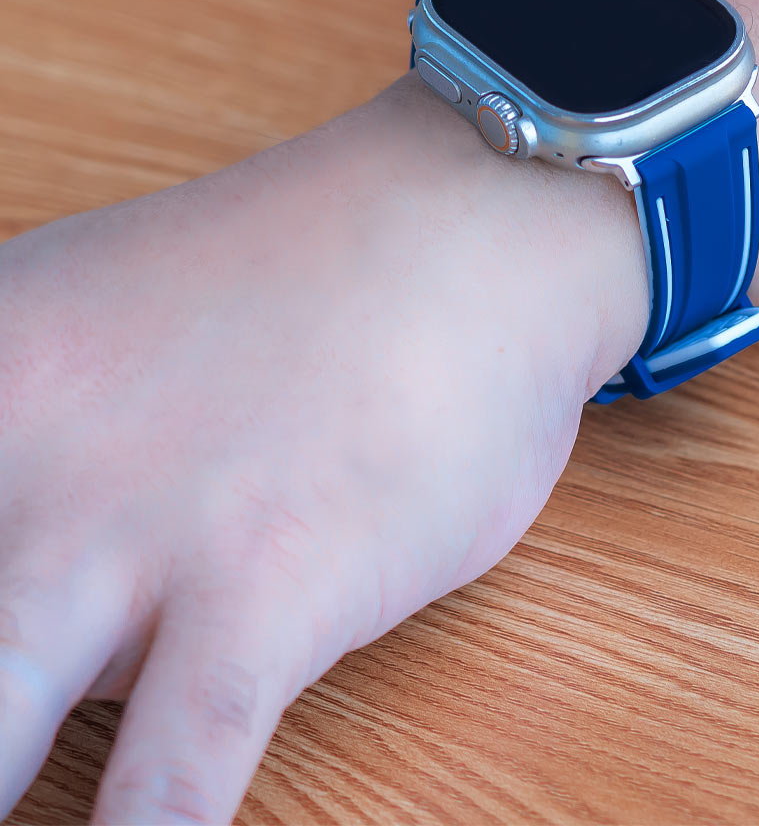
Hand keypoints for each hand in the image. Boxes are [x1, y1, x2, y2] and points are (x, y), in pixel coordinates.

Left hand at [0, 76, 645, 823]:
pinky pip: (167, 792)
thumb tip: (36, 600)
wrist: (476, 227)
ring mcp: (132, 539)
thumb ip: (37, 439)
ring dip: (4, 799)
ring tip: (28, 824)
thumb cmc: (320, 270)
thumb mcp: (110, 309)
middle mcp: (17, 458)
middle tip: (6, 724)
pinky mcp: (260, 602)